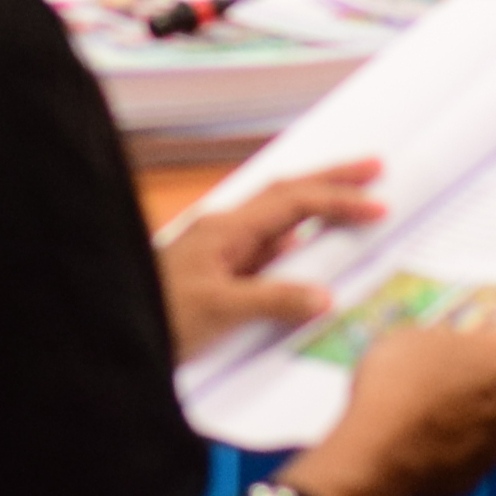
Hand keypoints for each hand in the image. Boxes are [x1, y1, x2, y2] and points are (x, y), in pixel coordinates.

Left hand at [155, 162, 380, 361]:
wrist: (118, 328)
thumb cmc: (159, 315)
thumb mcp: (218, 310)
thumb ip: (272, 300)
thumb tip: (324, 297)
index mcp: (226, 229)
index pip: (292, 203)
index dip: (336, 199)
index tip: (377, 202)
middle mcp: (226, 231)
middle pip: (287, 195)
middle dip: (332, 180)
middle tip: (375, 168)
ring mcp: (223, 252)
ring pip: (279, 220)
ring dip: (316, 207)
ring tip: (353, 198)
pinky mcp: (221, 275)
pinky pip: (269, 251)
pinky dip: (298, 244)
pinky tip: (311, 252)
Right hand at [284, 309, 495, 495]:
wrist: (374, 454)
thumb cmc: (395, 385)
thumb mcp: (413, 336)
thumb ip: (446, 337)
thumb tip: (451, 341)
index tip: (493, 327)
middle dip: (488, 372)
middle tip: (450, 369)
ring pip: (495, 418)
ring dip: (473, 410)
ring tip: (431, 408)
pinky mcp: (479, 476)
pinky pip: (473, 451)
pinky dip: (457, 444)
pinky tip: (425, 439)